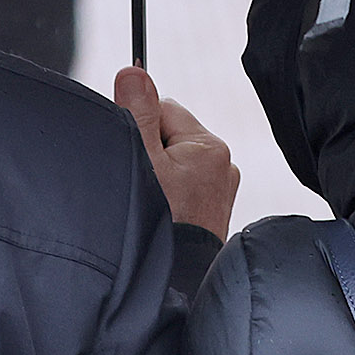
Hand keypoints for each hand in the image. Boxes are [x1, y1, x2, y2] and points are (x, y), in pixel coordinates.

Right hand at [115, 67, 238, 239]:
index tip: (131, 151)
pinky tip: (159, 216)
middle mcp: (223, 167)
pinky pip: (182, 189)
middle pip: (168, 135)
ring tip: (150, 204)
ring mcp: (220, 192)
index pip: (162, 108)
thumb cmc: (158, 223)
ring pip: (173, 164)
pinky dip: (167, 197)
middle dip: (148, 152)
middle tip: (140, 183)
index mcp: (210, 148)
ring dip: (156, 176)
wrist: (171, 281)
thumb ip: (136, 112)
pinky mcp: (212, 214)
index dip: (138, 125)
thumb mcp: (140, 159)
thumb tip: (134, 72)